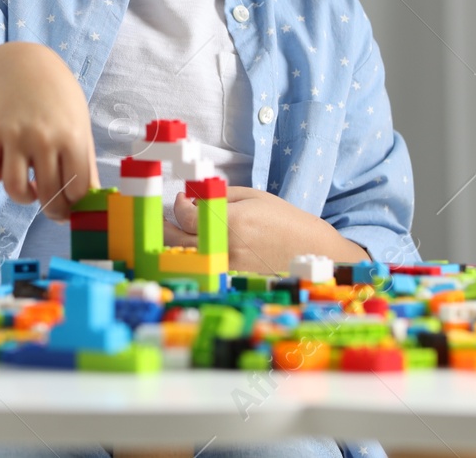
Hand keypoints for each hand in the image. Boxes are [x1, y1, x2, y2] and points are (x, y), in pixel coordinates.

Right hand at [0, 43, 100, 221]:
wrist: (25, 67)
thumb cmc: (58, 103)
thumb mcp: (79, 127)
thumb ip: (85, 165)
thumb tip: (90, 205)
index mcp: (72, 137)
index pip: (77, 191)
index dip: (75, 204)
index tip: (71, 203)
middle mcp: (43, 137)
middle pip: (49, 195)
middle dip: (52, 210)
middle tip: (52, 208)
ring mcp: (14, 134)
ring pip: (15, 190)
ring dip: (23, 197)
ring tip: (29, 188)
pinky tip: (5, 166)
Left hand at [166, 186, 368, 271]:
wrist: (311, 251)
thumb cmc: (284, 219)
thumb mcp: (252, 197)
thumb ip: (218, 196)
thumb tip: (191, 198)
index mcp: (229, 222)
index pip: (185, 216)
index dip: (179, 205)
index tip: (183, 198)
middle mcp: (224, 247)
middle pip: (177, 241)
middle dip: (166, 227)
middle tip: (164, 218)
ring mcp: (226, 266)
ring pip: (187, 257)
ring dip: (175, 244)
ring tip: (174, 232)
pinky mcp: (231, 278)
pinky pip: (203, 268)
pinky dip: (194, 258)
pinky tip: (194, 248)